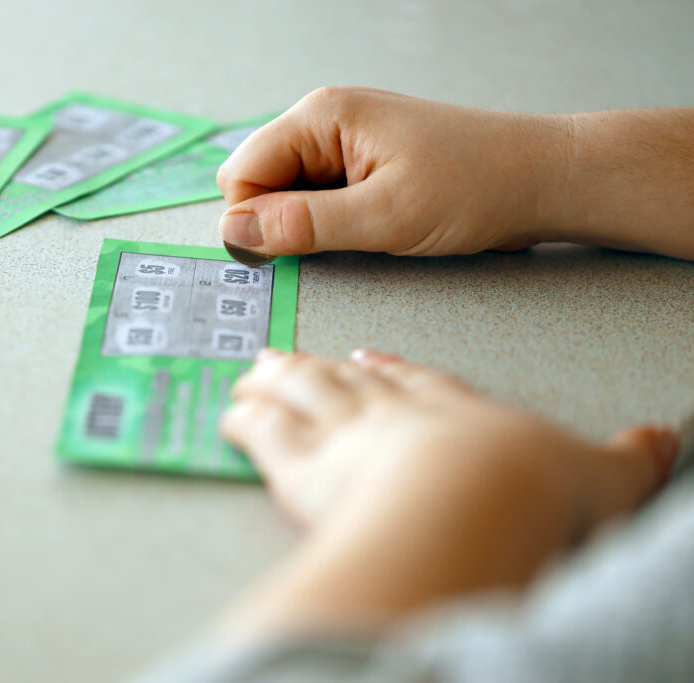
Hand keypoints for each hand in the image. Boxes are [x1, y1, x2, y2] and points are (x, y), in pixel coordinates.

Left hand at [214, 349, 676, 635]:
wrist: (476, 502)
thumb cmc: (529, 486)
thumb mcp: (602, 472)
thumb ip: (628, 455)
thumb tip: (663, 441)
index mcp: (454, 410)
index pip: (418, 382)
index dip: (392, 372)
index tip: (370, 360)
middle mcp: (395, 413)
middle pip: (347, 382)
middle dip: (317, 368)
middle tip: (288, 355)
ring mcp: (347, 433)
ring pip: (300, 397)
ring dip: (275, 384)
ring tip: (254, 373)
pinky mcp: (304, 465)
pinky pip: (263, 434)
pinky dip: (244, 422)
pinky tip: (229, 415)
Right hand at [216, 87, 561, 256]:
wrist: (541, 180)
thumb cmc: (478, 184)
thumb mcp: (385, 216)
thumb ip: (304, 225)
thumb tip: (236, 231)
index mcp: (322, 116)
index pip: (241, 172)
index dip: (251, 219)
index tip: (281, 252)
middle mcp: (325, 121)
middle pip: (257, 182)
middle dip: (278, 221)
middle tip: (333, 241)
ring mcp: (342, 143)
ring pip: (285, 194)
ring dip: (308, 224)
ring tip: (362, 230)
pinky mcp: (359, 165)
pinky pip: (315, 198)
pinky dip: (328, 223)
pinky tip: (367, 227)